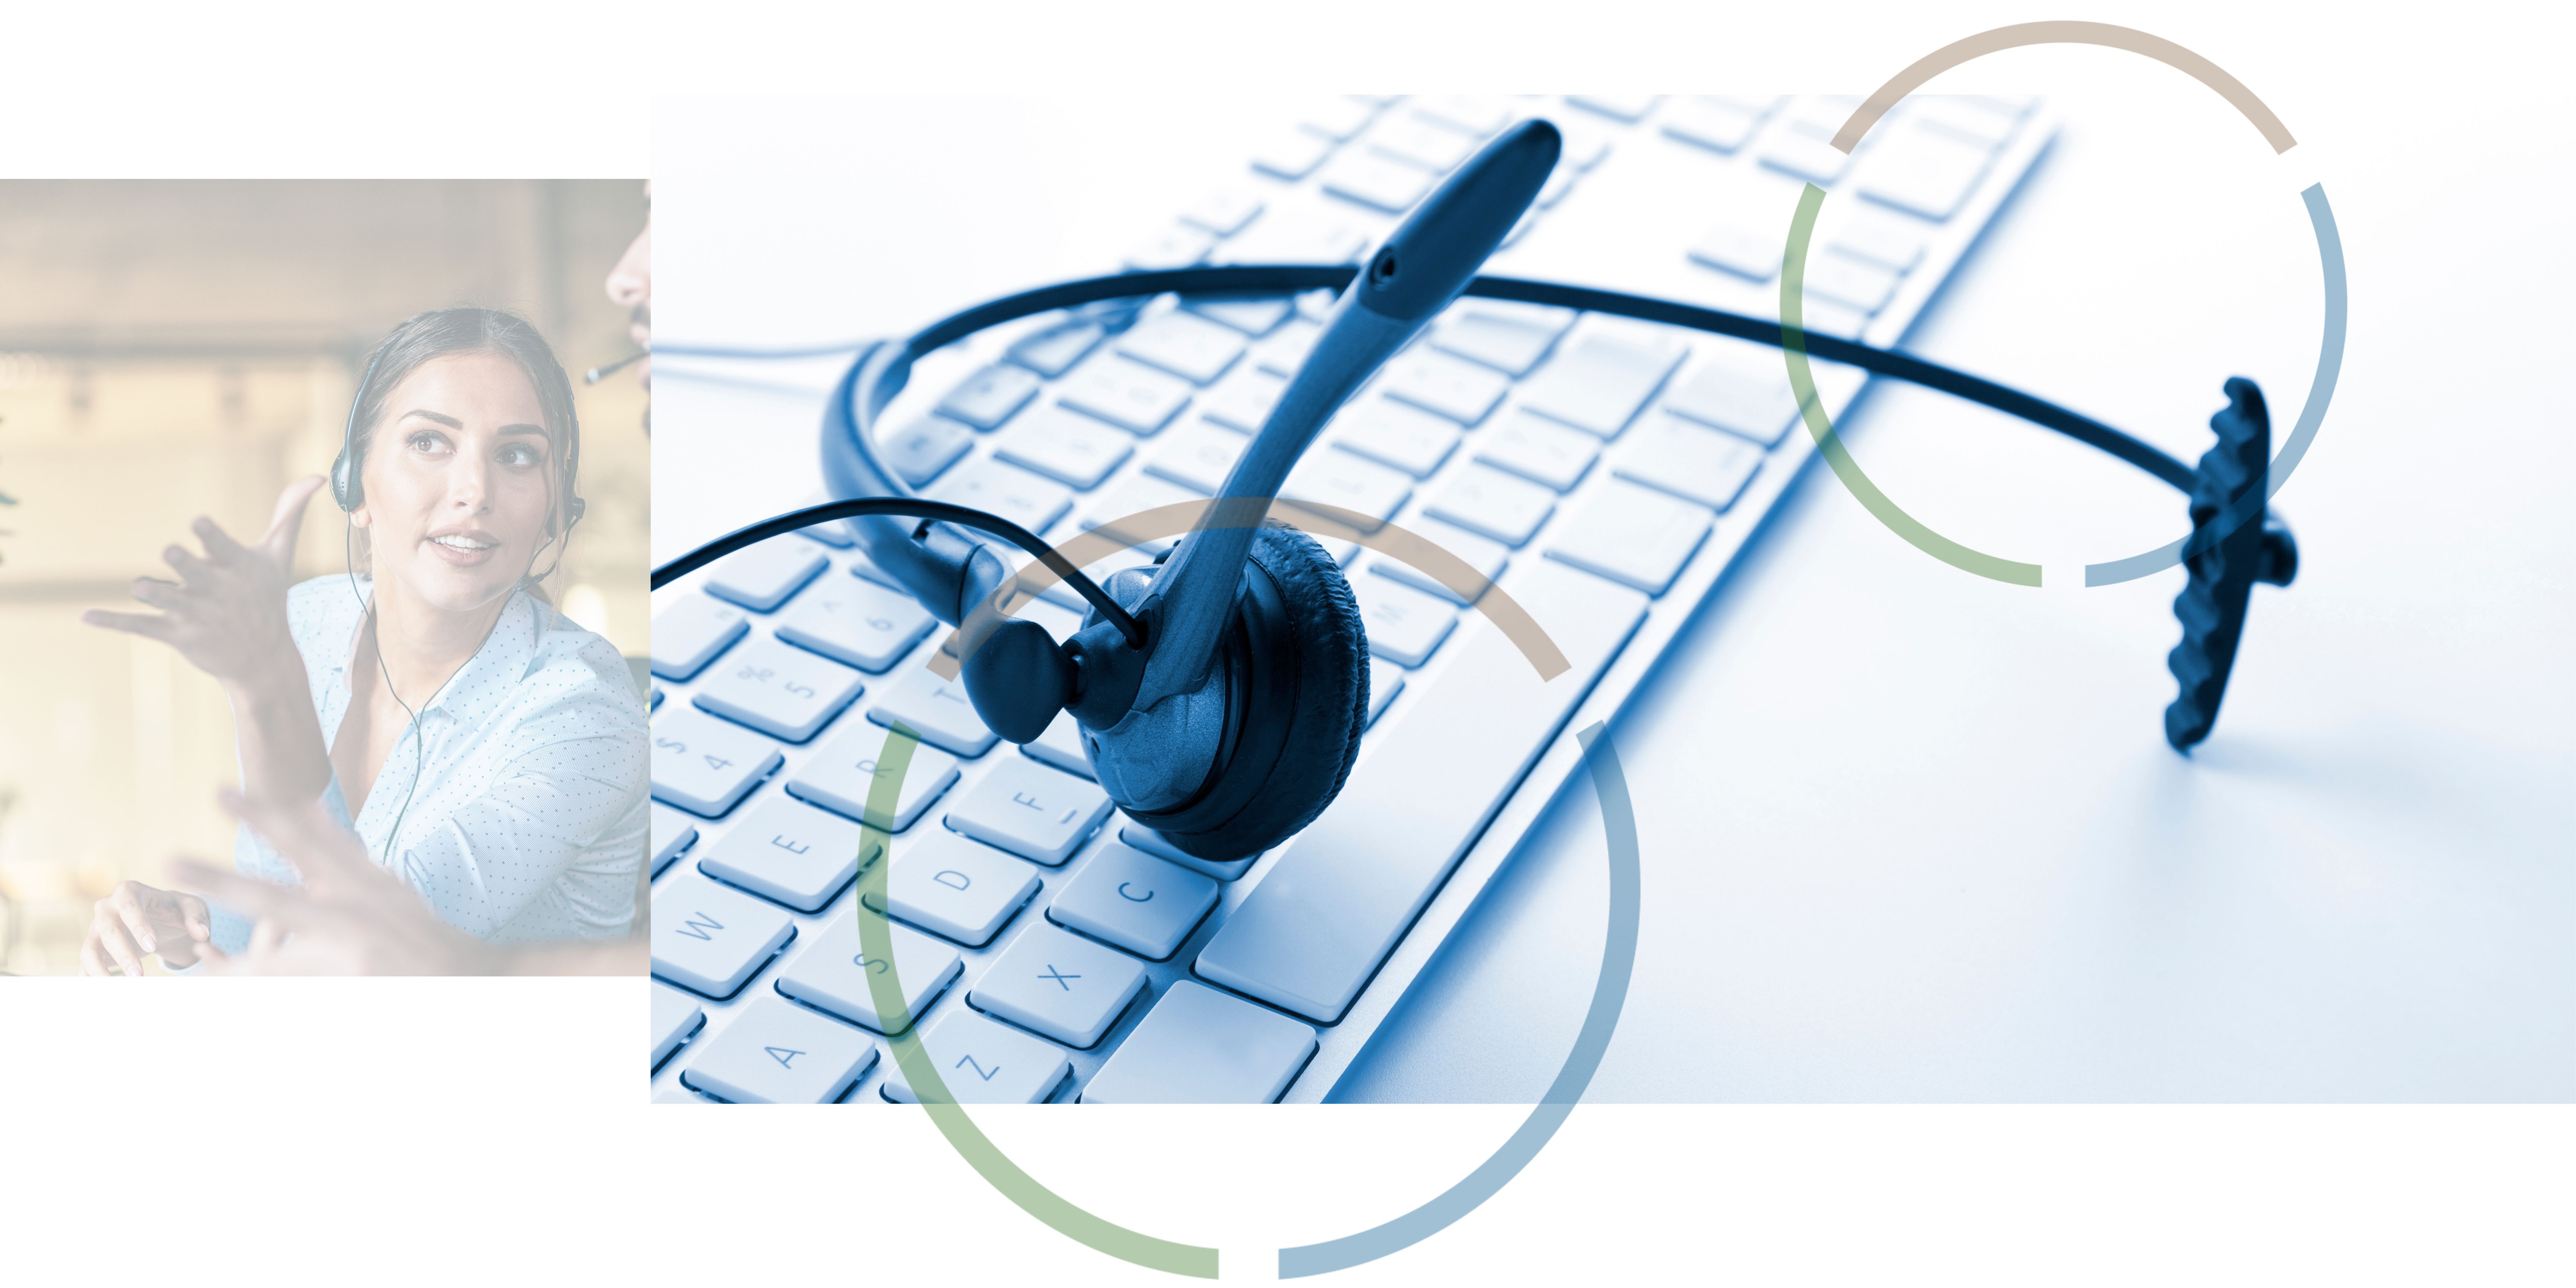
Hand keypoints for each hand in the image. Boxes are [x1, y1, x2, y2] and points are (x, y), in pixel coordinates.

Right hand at [79, 880, 211, 975]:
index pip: (130, 907)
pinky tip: (104, 992)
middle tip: (139, 975)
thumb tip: (201, 934)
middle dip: (123, 954)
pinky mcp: (92, 946)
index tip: (153, 946)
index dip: (139, 926)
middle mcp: (106, 907)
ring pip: (89, 949)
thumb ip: (197, 917)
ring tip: (120, 988)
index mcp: (129, 891)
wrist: (159, 918)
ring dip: (101, 970)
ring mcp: (95, 928)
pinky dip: (90, 978)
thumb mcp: (191, 907)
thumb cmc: (174, 910)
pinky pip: (85, 963)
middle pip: (108, 930)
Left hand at [83, 475, 325, 689]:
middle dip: (184, 564)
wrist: (263, 659)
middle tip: (171, 554)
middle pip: (194, 573)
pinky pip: (140, 626)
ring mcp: (195, 614)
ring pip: (167, 600)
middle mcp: (216, 591)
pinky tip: (87, 616)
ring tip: (142, 587)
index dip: (210, 535)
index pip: (223, 546)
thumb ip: (290, 513)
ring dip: (155, 594)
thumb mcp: (280, 555)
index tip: (198, 523)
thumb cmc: (268, 598)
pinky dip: (114, 621)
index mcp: (238, 568)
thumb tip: (319, 475)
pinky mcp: (176, 635)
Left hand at [169, 789, 497, 975]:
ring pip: (272, 963)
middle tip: (169, 861)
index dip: (261, 816)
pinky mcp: (352, 985)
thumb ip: (341, 850)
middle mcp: (351, 916)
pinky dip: (264, 989)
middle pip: (273, 898)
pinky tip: (233, 988)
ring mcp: (349, 955)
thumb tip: (305, 806)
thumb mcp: (386, 883)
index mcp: (358, 884)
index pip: (303, 843)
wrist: (467, 977)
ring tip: (194, 963)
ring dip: (230, 966)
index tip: (219, 791)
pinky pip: (293, 989)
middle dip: (220, 881)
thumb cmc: (420, 928)